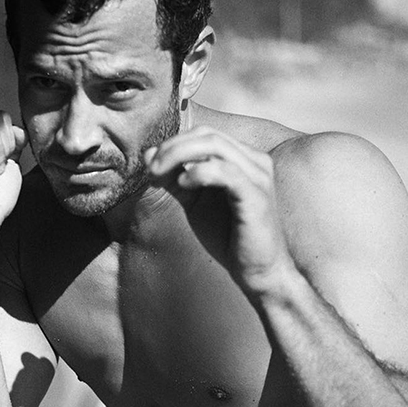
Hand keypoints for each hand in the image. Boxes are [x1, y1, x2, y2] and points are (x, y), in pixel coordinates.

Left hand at [146, 128, 295, 295]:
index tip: (150, 164)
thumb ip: (174, 178)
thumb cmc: (229, 237)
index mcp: (243, 159)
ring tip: (159, 173)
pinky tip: (184, 185)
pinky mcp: (257, 196)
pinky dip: (199, 173)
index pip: (204, 134)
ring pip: (215, 146)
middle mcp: (254, 161)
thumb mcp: (194, 202)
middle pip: (208, 135)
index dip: (174, 143)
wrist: (258, 271)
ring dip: (179, 155)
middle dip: (173, 146)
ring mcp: (258, 176)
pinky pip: (226, 172)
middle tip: (151, 167)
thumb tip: (149, 154)